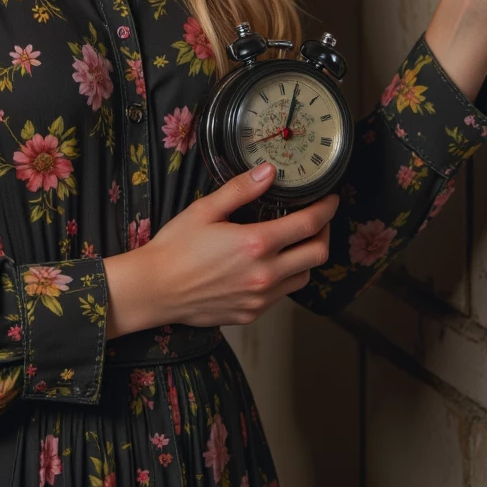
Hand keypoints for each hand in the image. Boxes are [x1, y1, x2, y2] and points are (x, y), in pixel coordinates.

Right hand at [123, 164, 338, 330]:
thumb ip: (241, 189)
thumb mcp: (205, 209)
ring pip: (303, 277)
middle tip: (318, 219)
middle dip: (324, 233)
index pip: (308, 225)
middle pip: (317, 254)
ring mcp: (260, 298)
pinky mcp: (252, 313)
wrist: (154, 290)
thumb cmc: (175, 248)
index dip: (326, 209)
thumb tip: (269, 172)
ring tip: (295, 242)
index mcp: (256, 243)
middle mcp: (265, 274)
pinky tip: (270, 264)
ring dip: (306, 258)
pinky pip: (282, 295)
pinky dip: (285, 277)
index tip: (331, 199)